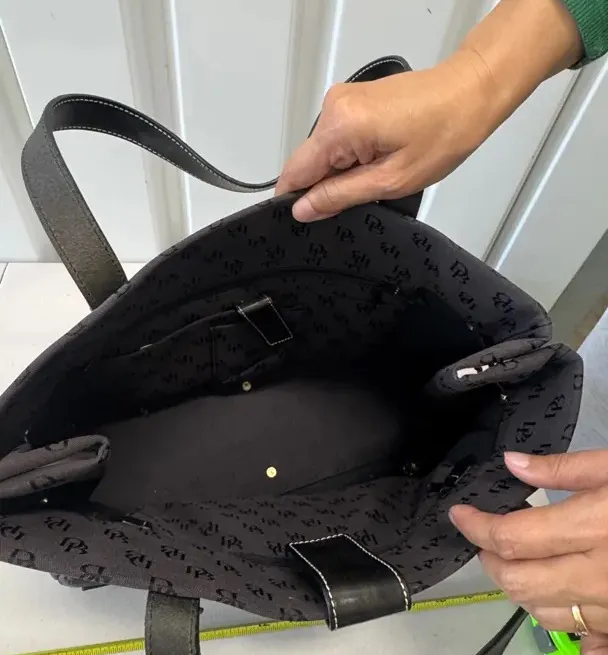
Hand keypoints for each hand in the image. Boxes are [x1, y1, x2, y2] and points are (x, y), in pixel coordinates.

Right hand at [275, 0, 581, 223]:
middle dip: (327, 186)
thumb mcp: (390, 180)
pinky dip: (352, 156)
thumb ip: (339, 196)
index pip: (295, 172)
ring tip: (378, 177)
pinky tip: (380, 160)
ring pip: (325, 152)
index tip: (312, 222)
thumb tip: (301, 210)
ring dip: (343, 172)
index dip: (297, 201)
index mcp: (338, 126)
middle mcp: (332, 107)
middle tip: (363, 199)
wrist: (471, 92)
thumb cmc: (443, 135)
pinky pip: (339, 138)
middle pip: (309, 162)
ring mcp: (342, 100)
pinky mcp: (354, 100)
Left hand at [450, 450, 607, 653]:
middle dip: (488, 560)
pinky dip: (559, 617)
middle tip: (482, 536)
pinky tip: (559, 592)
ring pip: (544, 613)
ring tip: (516, 558)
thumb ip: (563, 468)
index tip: (459, 514)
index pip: (511, 538)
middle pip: (518, 584)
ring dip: (518, 586)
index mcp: (596, 530)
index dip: (475, 526)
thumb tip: (512, 464)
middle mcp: (602, 579)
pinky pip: (584, 637)